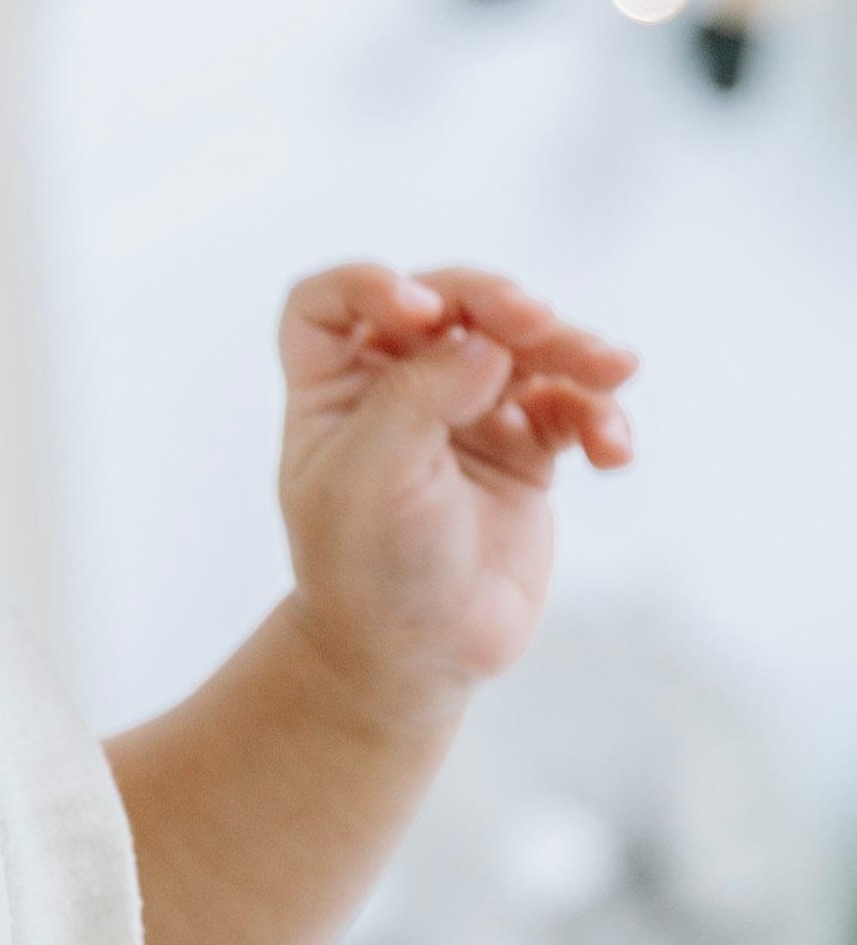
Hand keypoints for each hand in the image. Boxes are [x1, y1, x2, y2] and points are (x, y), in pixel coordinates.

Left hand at [275, 263, 634, 731]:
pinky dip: (597, 416)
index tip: (415, 309)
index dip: (369, 286)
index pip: (333, 302)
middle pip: (446, 305)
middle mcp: (394, 385)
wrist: (418, 658)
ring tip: (612, 369)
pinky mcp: (523, 447)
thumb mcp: (370, 481)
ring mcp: (464, 410)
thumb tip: (485, 339)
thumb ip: (417, 397)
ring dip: (570, 348)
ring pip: (521, 346)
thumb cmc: (368, 571)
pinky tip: (613, 449)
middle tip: (534, 319)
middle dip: (492, 303)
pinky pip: (569, 406)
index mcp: (331, 387)